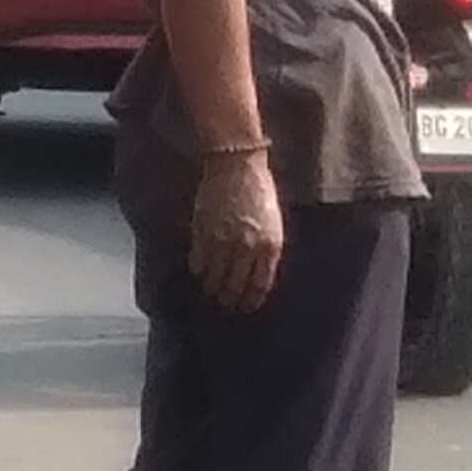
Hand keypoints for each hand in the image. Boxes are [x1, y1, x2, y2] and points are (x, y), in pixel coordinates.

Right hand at [189, 148, 286, 313]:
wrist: (237, 164)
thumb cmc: (258, 189)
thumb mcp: (272, 222)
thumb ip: (266, 248)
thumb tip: (256, 272)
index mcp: (270, 246)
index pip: (259, 285)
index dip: (251, 300)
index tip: (246, 306)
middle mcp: (247, 248)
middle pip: (235, 286)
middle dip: (230, 299)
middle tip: (226, 304)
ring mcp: (223, 242)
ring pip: (215, 279)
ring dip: (213, 288)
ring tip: (211, 292)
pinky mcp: (203, 233)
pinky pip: (199, 262)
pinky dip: (199, 271)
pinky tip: (200, 272)